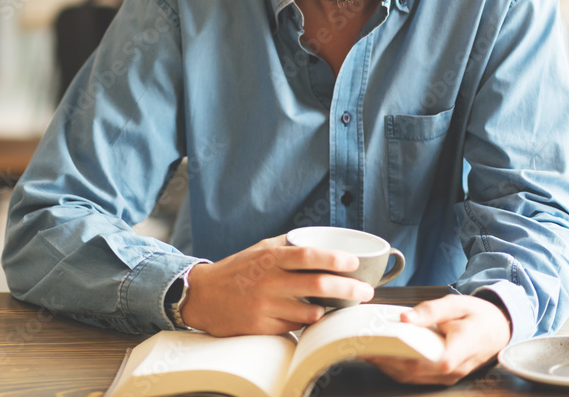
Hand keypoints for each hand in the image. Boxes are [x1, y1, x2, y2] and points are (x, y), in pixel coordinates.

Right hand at [180, 235, 375, 335]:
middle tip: (366, 291)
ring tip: (340, 304)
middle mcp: (269, 281)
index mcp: (271, 258)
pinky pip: (296, 326)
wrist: (202, 296)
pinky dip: (308, 320)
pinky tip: (313, 315)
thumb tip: (322, 240)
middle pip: (319, 285)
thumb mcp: (260, 249)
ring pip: (312, 311)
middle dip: (349, 289)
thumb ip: (288, 245)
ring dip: (330, 309)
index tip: (355, 263)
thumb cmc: (236, 270)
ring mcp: (266, 306)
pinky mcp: (263, 327)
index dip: (336, 260)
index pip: (309, 256)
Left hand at [365, 294, 511, 384]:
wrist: (499, 328)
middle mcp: (452, 369)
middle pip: (412, 371)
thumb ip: (431, 310)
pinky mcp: (440, 375)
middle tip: (359, 344)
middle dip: (383, 360)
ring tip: (363, 348)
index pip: (429, 360)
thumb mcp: (457, 304)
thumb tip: (405, 318)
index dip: (400, 356)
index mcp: (459, 350)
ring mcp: (447, 375)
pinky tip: (380, 354)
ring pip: (410, 377)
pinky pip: (414, 375)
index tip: (377, 345)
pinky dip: (395, 367)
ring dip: (385, 365)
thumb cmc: (479, 315)